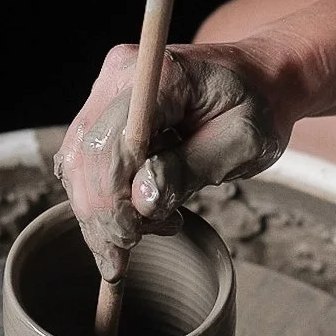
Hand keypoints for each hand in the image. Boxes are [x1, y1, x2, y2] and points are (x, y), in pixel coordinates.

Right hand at [55, 42, 289, 279]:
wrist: (259, 78)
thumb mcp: (244, 141)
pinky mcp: (105, 109)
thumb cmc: (257, 106)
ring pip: (77, 162)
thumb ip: (192, 169)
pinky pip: (84, 160)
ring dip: (98, 211)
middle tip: (120, 260)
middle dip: (99, 215)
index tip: (128, 241)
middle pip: (85, 156)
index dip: (111, 200)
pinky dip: (99, 197)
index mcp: (160, 75)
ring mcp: (108, 90)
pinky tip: (132, 217)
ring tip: (144, 231)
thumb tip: (143, 201)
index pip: (111, 145)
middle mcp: (121, 75)